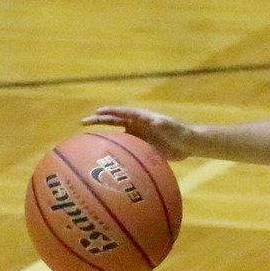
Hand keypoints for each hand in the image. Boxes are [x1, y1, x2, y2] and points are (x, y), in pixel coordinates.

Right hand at [81, 106, 195, 160]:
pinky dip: (113, 150)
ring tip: (85, 141)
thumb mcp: (172, 128)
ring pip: (115, 135)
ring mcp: (136, 135)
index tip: (97, 111)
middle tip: (82, 123)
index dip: (110, 112)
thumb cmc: (181, 133)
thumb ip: (164, 124)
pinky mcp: (139, 146)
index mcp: (142, 117)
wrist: (187, 144)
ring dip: (102, 136)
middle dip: (98, 120)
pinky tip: (102, 159)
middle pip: (113, 121)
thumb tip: (156, 120)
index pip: (122, 112)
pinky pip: (123, 148)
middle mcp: (136, 125)